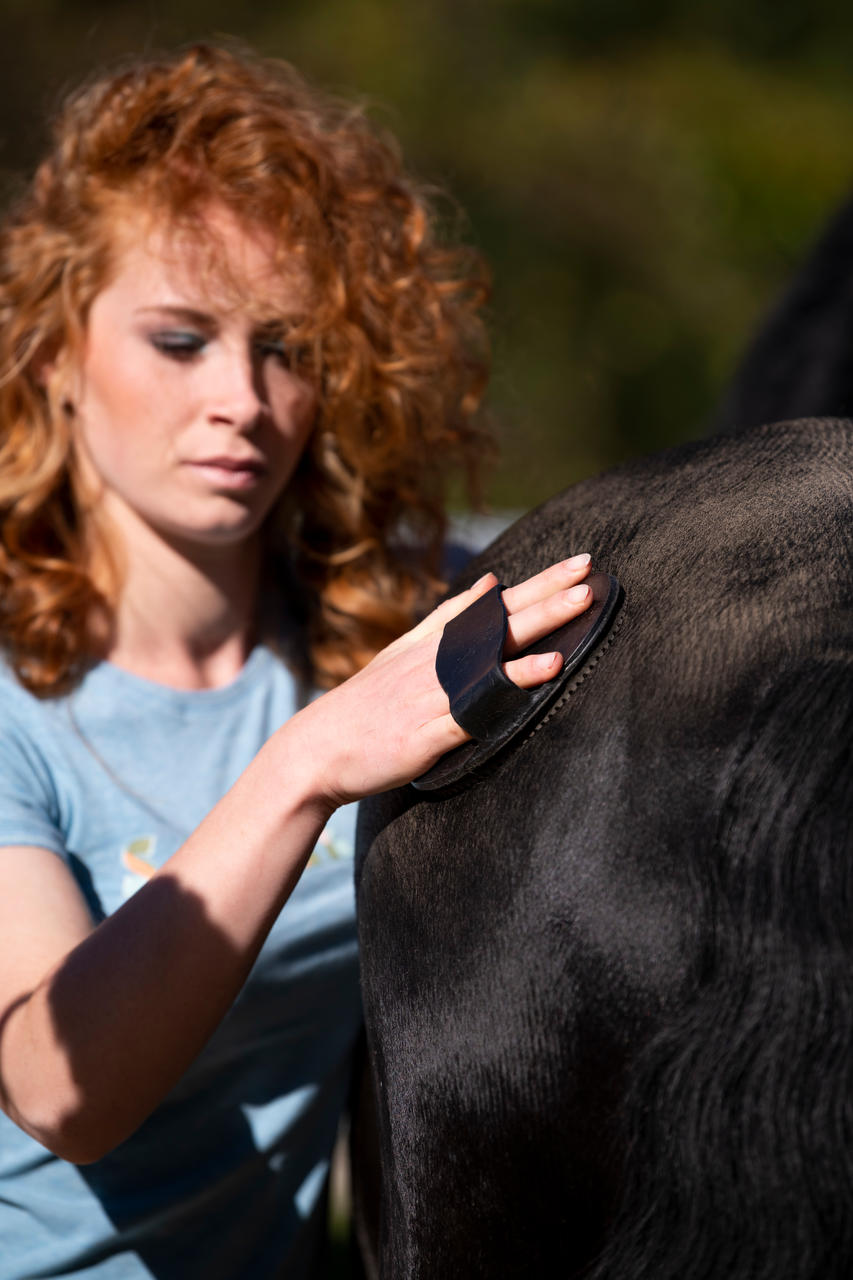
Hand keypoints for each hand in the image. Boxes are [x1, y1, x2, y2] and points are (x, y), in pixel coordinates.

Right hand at [294, 553, 593, 806]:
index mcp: (434, 644)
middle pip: (501, 620)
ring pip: (496, 654)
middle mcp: (437, 661)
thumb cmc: (366, 706)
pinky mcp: (429, 733)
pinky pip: (480, 704)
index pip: (496, 605)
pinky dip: (513, 686)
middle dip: (549, 594)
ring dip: (539, 628)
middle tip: (590, 570)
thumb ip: (448, 620)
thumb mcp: (403, 652)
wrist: (316, 750)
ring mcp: (433, 696)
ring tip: (581, 604)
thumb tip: (491, 584)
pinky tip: (546, 672)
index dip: (539, 584)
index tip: (580, 562)